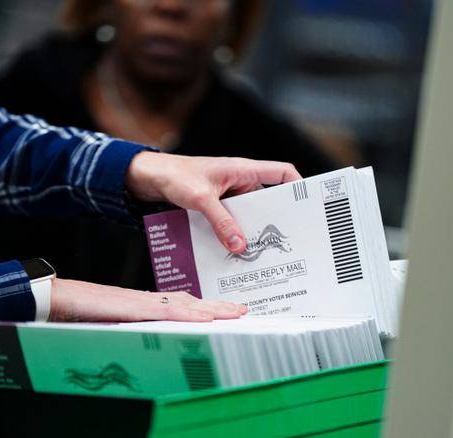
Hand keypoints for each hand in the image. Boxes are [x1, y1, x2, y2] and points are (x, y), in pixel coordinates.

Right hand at [49, 278, 247, 321]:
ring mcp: (144, 302)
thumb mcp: (113, 322)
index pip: (182, 304)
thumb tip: (146, 334)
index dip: (206, 307)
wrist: (60, 298)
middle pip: (191, 302)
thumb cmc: (82, 311)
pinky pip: (168, 312)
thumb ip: (132, 325)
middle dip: (218, 308)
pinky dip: (190, 315)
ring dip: (213, 310)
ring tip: (235, 313)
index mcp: (145, 304)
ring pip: (186, 305)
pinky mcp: (136, 308)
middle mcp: (149, 300)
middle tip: (242, 310)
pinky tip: (207, 318)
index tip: (225, 311)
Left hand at [125, 152, 301, 252]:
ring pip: (246, 215)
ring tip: (256, 253)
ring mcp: (227, 195)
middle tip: (281, 243)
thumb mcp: (200, 198)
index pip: (281, 172)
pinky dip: (231, 234)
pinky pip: (230, 222)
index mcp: (242, 169)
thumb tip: (239, 245)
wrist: (147, 177)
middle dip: (272, 221)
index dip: (297, 186)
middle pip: (266, 201)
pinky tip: (231, 251)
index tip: (305, 206)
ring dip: (248, 231)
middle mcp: (239, 181)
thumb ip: (220, 221)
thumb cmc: (173, 175)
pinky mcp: (214, 206)